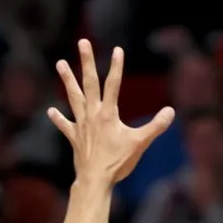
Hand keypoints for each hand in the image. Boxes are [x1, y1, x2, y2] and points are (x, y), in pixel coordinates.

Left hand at [48, 40, 174, 185]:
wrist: (95, 179)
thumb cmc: (118, 162)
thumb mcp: (140, 143)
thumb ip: (156, 126)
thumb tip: (171, 111)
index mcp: (108, 114)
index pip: (113, 85)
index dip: (116, 67)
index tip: (117, 49)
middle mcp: (92, 115)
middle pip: (89, 83)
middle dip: (86, 62)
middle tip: (82, 43)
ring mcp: (81, 125)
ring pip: (73, 97)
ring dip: (67, 80)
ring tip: (60, 63)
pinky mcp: (74, 137)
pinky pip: (65, 125)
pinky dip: (58, 118)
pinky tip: (51, 111)